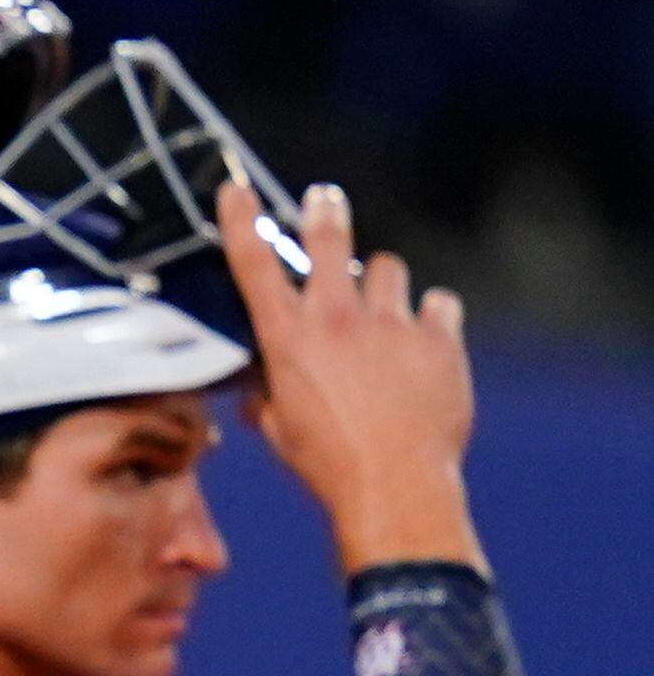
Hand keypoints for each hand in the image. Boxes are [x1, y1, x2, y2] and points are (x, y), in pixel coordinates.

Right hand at [215, 178, 480, 570]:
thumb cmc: (327, 464)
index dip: (240, 222)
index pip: (254, 267)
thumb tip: (260, 385)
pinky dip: (430, 318)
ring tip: (383, 308)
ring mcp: (393, 324)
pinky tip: (425, 340)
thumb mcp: (279, 430)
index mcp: (288, 341)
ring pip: (388, 269)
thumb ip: (267, 396)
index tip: (235, 190)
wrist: (396, 485)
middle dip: (325, 214)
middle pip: (328, 242)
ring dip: (381, 282)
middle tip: (325, 199)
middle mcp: (338, 320)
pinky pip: (438, 306)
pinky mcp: (439, 339)